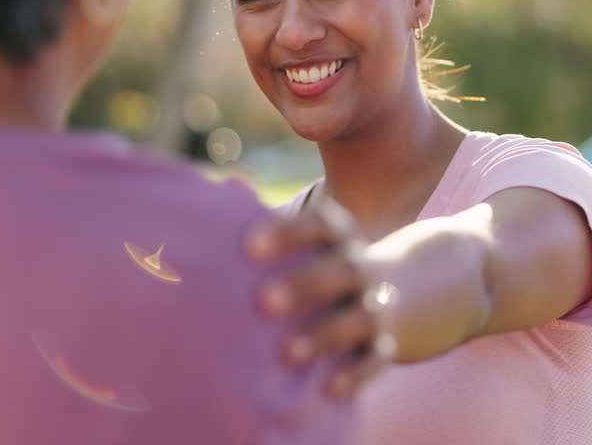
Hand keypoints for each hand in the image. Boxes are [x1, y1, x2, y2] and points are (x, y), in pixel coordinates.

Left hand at [246, 204, 395, 397]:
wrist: (386, 288)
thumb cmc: (312, 263)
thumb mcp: (298, 243)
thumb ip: (259, 235)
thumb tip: (205, 202)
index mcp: (337, 235)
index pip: (319, 225)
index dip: (288, 232)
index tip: (248, 245)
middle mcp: (360, 267)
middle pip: (342, 270)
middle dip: (304, 285)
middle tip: (262, 301)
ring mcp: (375, 306)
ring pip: (359, 318)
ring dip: (325, 335)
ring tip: (287, 353)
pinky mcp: (383, 345)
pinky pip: (375, 360)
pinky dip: (356, 375)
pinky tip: (329, 389)